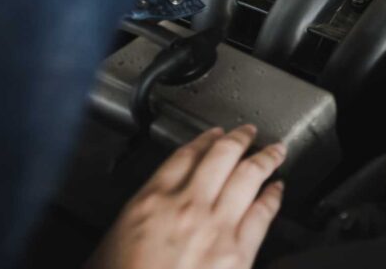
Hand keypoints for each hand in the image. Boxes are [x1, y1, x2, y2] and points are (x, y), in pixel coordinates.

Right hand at [87, 126, 286, 268]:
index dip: (202, 140)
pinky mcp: (239, 253)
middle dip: (239, 138)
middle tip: (248, 132)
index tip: (212, 136)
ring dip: (265, 158)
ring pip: (248, 176)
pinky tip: (278, 189)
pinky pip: (263, 213)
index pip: (183, 156)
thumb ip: (132, 225)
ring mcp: (216, 227)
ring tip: (274, 151)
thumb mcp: (107, 249)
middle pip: (221, 156)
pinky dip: (274, 196)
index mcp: (150, 203)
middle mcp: (186, 207)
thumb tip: (144, 221)